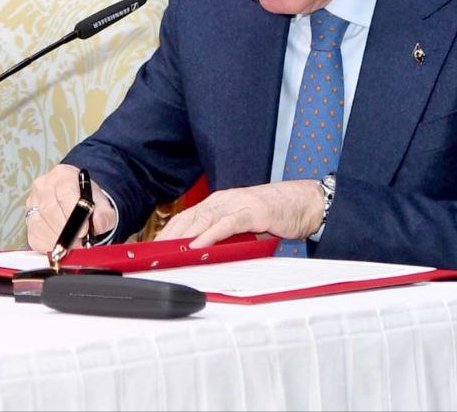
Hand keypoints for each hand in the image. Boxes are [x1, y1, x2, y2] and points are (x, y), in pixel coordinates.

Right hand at [25, 164, 117, 253]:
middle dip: (66, 230)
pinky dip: (48, 245)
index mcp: (63, 175)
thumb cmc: (87, 202)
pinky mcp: (28, 219)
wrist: (77, 204)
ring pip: (39, 224)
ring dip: (57, 239)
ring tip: (73, 245)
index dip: (74, 214)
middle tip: (80, 242)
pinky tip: (60, 245)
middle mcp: (44, 185)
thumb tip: (99, 223)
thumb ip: (105, 215)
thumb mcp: (102, 205)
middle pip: (50, 209)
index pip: (65, 192)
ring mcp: (33, 202)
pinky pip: (34, 236)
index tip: (84, 230)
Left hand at [157, 180, 325, 247]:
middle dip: (168, 236)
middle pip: (188, 218)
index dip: (168, 232)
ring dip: (183, 237)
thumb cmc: (275, 215)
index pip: (186, 217)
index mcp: (218, 203)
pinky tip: (198, 246)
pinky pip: (226, 224)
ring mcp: (237, 204)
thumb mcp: (244, 227)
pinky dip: (210, 235)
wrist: (304, 203)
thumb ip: (226, 237)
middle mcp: (223, 201)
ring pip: (203, 220)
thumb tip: (206, 255)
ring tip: (168, 251)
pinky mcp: (252, 212)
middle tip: (152, 253)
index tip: (153, 248)